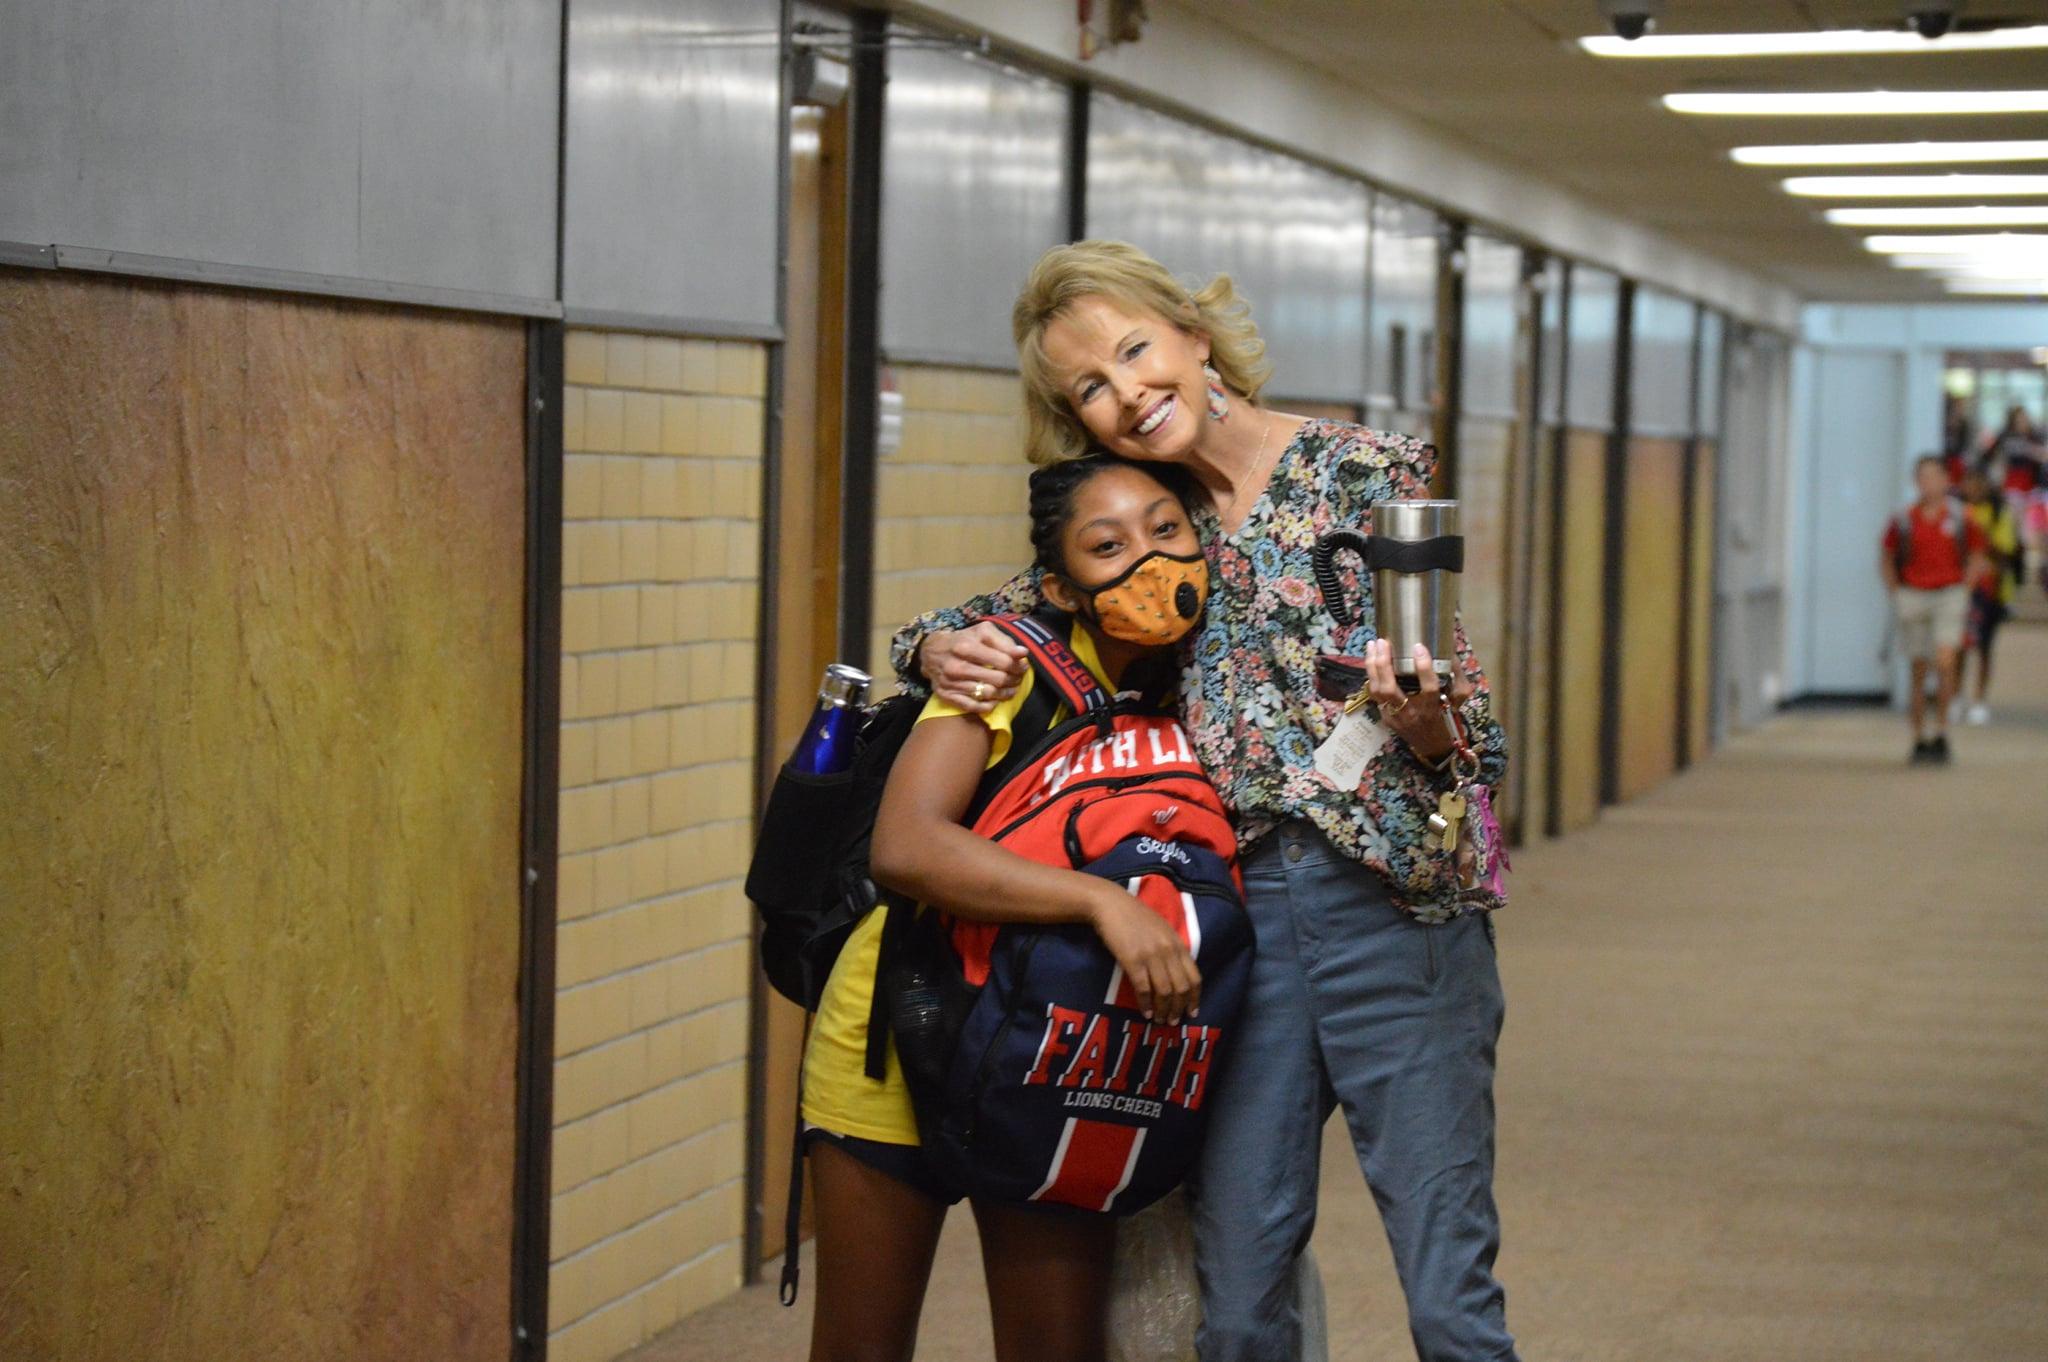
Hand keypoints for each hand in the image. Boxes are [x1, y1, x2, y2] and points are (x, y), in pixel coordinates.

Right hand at [920, 622, 1028, 713]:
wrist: (930, 652)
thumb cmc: (962, 640)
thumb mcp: (982, 632)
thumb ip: (1004, 641)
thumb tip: (1023, 653)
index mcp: (966, 646)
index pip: (1003, 661)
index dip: (1018, 666)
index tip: (1023, 666)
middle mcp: (956, 666)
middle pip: (997, 679)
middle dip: (1013, 680)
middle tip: (1018, 678)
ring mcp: (950, 683)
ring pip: (988, 694)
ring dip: (1005, 694)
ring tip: (1011, 689)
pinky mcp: (947, 695)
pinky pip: (973, 707)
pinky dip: (988, 706)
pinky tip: (995, 700)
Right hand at [1088, 885, 1201, 1024]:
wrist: (1111, 905)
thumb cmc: (1135, 916)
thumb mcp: (1162, 929)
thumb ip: (1172, 949)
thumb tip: (1178, 972)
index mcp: (1178, 944)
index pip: (1195, 977)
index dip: (1194, 998)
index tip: (1192, 1012)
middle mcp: (1168, 951)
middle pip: (1181, 988)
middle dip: (1179, 1009)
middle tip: (1173, 1021)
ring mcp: (1151, 956)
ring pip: (1164, 991)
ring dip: (1163, 1010)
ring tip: (1159, 1020)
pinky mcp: (1132, 960)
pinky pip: (1143, 989)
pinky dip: (1145, 1004)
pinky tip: (1144, 1012)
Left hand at [1362, 639, 1473, 764]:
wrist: (1431, 746)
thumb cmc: (1444, 719)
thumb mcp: (1457, 701)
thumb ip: (1457, 679)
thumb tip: (1450, 653)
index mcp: (1432, 708)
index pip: (1428, 687)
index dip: (1423, 667)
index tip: (1418, 646)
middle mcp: (1411, 713)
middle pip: (1390, 689)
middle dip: (1383, 663)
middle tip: (1383, 642)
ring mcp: (1395, 717)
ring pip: (1377, 691)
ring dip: (1372, 666)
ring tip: (1372, 646)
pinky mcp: (1385, 717)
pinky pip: (1374, 695)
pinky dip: (1371, 676)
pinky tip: (1371, 660)